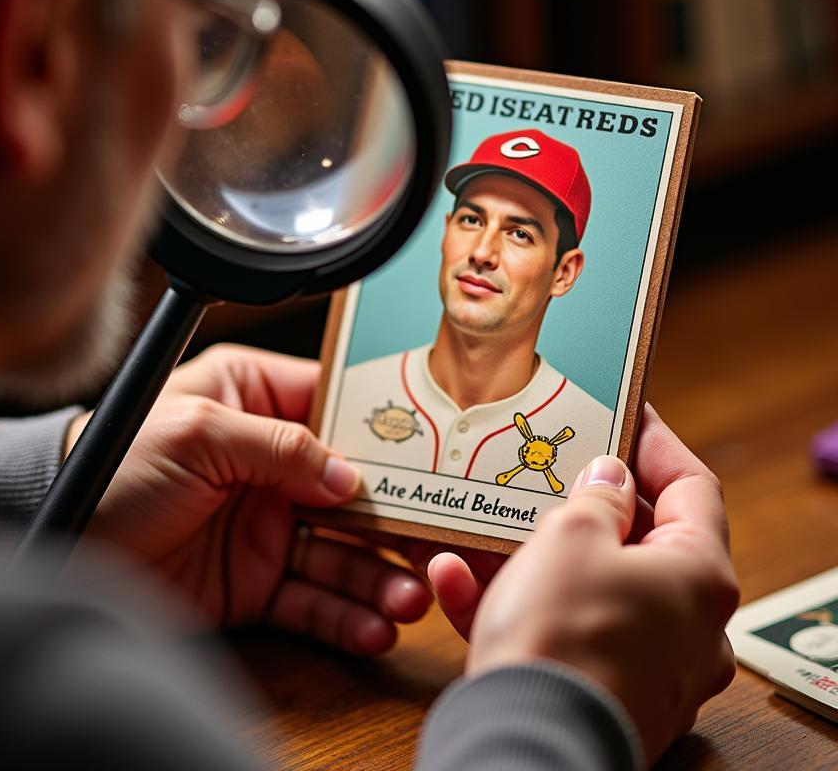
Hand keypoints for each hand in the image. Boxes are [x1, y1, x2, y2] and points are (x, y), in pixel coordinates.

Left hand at [69, 344, 431, 653]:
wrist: (59, 538)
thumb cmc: (113, 463)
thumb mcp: (195, 431)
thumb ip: (277, 444)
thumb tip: (349, 475)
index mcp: (253, 400)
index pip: (337, 409)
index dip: (386, 432)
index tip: (434, 456)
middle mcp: (268, 460)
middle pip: (354, 488)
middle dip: (397, 516)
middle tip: (437, 540)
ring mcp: (266, 523)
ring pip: (342, 549)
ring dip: (380, 574)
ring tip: (411, 596)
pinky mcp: (255, 580)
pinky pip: (312, 597)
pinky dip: (344, 613)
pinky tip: (373, 625)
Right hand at [426, 406, 738, 762]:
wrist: (529, 740)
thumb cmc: (563, 633)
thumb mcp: (572, 536)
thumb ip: (596, 497)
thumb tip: (611, 478)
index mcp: (698, 575)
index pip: (693, 487)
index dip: (655, 443)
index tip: (625, 410)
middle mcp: (685, 624)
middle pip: (641, 539)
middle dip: (584, 500)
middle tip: (551, 462)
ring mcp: (643, 663)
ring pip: (586, 586)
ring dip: (530, 553)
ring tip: (482, 520)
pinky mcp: (597, 691)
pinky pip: (554, 632)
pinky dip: (508, 603)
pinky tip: (449, 577)